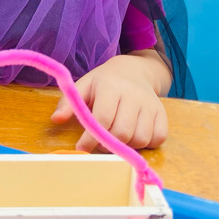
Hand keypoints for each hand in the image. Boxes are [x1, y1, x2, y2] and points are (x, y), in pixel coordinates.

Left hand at [50, 54, 168, 151]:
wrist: (134, 70)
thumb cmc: (104, 83)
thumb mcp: (84, 86)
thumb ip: (69, 102)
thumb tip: (56, 119)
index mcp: (111, 86)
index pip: (103, 118)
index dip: (91, 138)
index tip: (81, 148)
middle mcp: (134, 94)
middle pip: (123, 132)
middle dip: (108, 143)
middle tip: (100, 142)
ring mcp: (151, 104)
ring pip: (140, 138)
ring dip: (127, 146)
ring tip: (117, 137)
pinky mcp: (162, 113)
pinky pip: (158, 138)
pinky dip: (145, 144)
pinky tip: (134, 136)